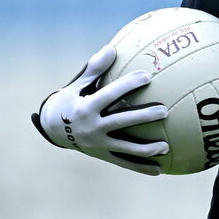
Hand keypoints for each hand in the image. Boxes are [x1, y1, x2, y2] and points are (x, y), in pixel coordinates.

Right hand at [31, 45, 167, 174]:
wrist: (52, 129)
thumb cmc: (71, 100)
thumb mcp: (77, 84)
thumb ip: (94, 69)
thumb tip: (112, 48)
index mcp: (86, 107)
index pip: (109, 94)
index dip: (127, 85)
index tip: (147, 76)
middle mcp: (91, 127)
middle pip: (121, 121)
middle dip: (142, 116)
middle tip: (164, 111)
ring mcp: (97, 144)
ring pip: (125, 147)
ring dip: (145, 149)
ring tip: (166, 146)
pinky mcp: (102, 155)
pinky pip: (124, 162)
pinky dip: (141, 167)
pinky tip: (159, 170)